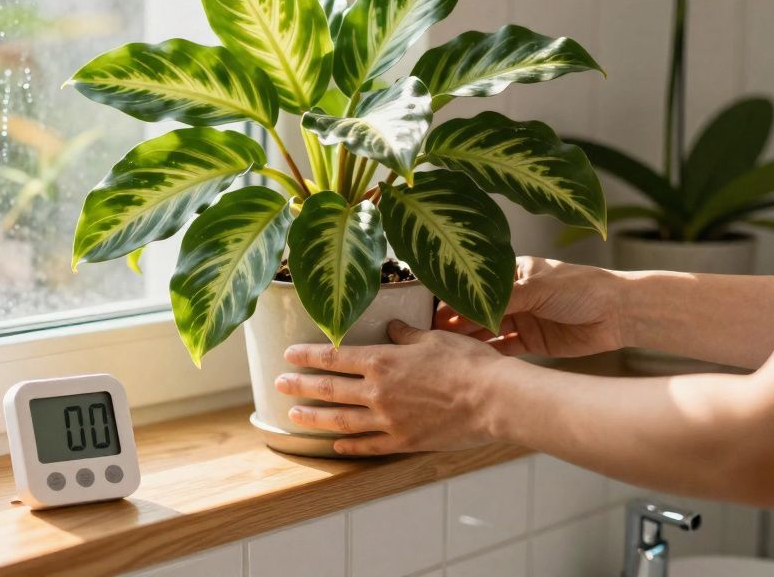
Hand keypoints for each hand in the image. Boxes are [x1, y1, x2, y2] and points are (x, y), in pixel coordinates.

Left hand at [275, 321, 514, 455]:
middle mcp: (378, 391)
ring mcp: (388, 420)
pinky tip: (335, 446)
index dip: (308, 355)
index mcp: (382, 361)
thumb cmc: (468, 363)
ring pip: (340, 421)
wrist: (494, 399)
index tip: (288, 354)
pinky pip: (368, 447)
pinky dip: (348, 447)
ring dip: (313, 418)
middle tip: (278, 385)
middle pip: (329, 389)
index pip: (334, 357)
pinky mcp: (404, 442)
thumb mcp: (434, 337)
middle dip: (300, 386)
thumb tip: (392, 326)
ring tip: (293, 417)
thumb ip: (406, 334)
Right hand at [437, 256, 627, 357]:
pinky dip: (488, 353)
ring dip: (469, 338)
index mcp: (512, 272)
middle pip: (477, 308)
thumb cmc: (582, 287)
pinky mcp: (531, 341)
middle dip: (456, 320)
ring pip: (487, 330)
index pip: (475, 283)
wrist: (619, 313)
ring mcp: (522, 318)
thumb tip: (468, 307)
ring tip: (446, 349)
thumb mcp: (538, 287)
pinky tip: (471, 359)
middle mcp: (514, 294)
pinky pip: (503, 348)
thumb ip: (502, 298)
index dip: (454, 296)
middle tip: (432, 334)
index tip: (431, 310)